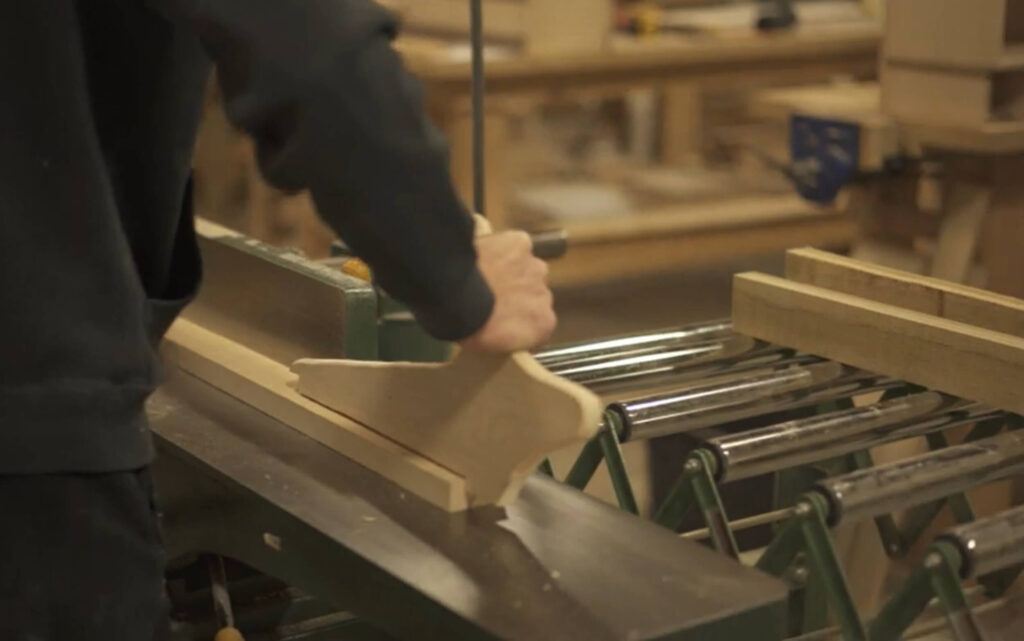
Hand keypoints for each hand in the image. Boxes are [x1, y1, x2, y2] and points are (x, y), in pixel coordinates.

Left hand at [461, 231, 556, 352]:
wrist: (452, 294)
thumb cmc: (467, 328)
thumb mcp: (489, 345)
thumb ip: (507, 333)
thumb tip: (500, 325)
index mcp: (544, 323)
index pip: (539, 322)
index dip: (519, 318)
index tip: (501, 318)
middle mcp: (546, 294)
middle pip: (534, 292)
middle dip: (517, 293)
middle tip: (491, 295)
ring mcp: (535, 265)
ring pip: (526, 267)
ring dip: (512, 270)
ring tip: (487, 273)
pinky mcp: (521, 242)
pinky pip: (514, 245)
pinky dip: (502, 248)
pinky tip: (485, 254)